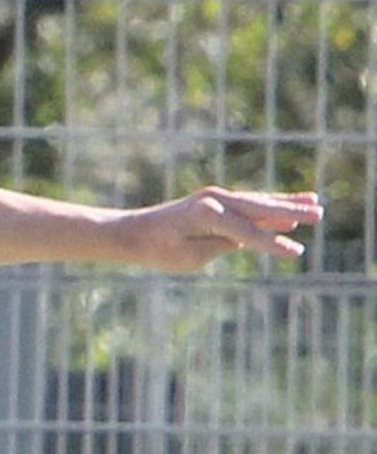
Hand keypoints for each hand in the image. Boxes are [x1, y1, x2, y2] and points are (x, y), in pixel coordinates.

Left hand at [123, 186, 322, 271]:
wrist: (135, 233)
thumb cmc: (159, 250)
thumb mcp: (191, 257)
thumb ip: (221, 245)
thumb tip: (247, 238)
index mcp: (206, 215)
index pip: (247, 233)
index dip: (272, 244)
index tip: (297, 252)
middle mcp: (213, 200)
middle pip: (259, 208)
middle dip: (290, 211)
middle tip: (318, 214)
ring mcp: (215, 197)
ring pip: (258, 202)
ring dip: (287, 203)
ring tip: (315, 203)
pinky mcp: (216, 201)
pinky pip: (250, 202)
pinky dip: (271, 202)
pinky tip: (294, 202)